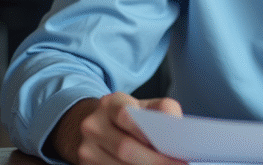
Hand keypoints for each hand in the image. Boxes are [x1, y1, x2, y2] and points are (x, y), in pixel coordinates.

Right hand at [49, 92, 186, 164]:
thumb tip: (177, 133)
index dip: (147, 132)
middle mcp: (93, 124)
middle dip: (154, 160)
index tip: (172, 146)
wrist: (100, 126)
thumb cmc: (133, 117)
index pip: (127, 115)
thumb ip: (164, 112)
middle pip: (124, 147)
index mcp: (111, 103)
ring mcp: (86, 147)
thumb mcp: (149, 106)